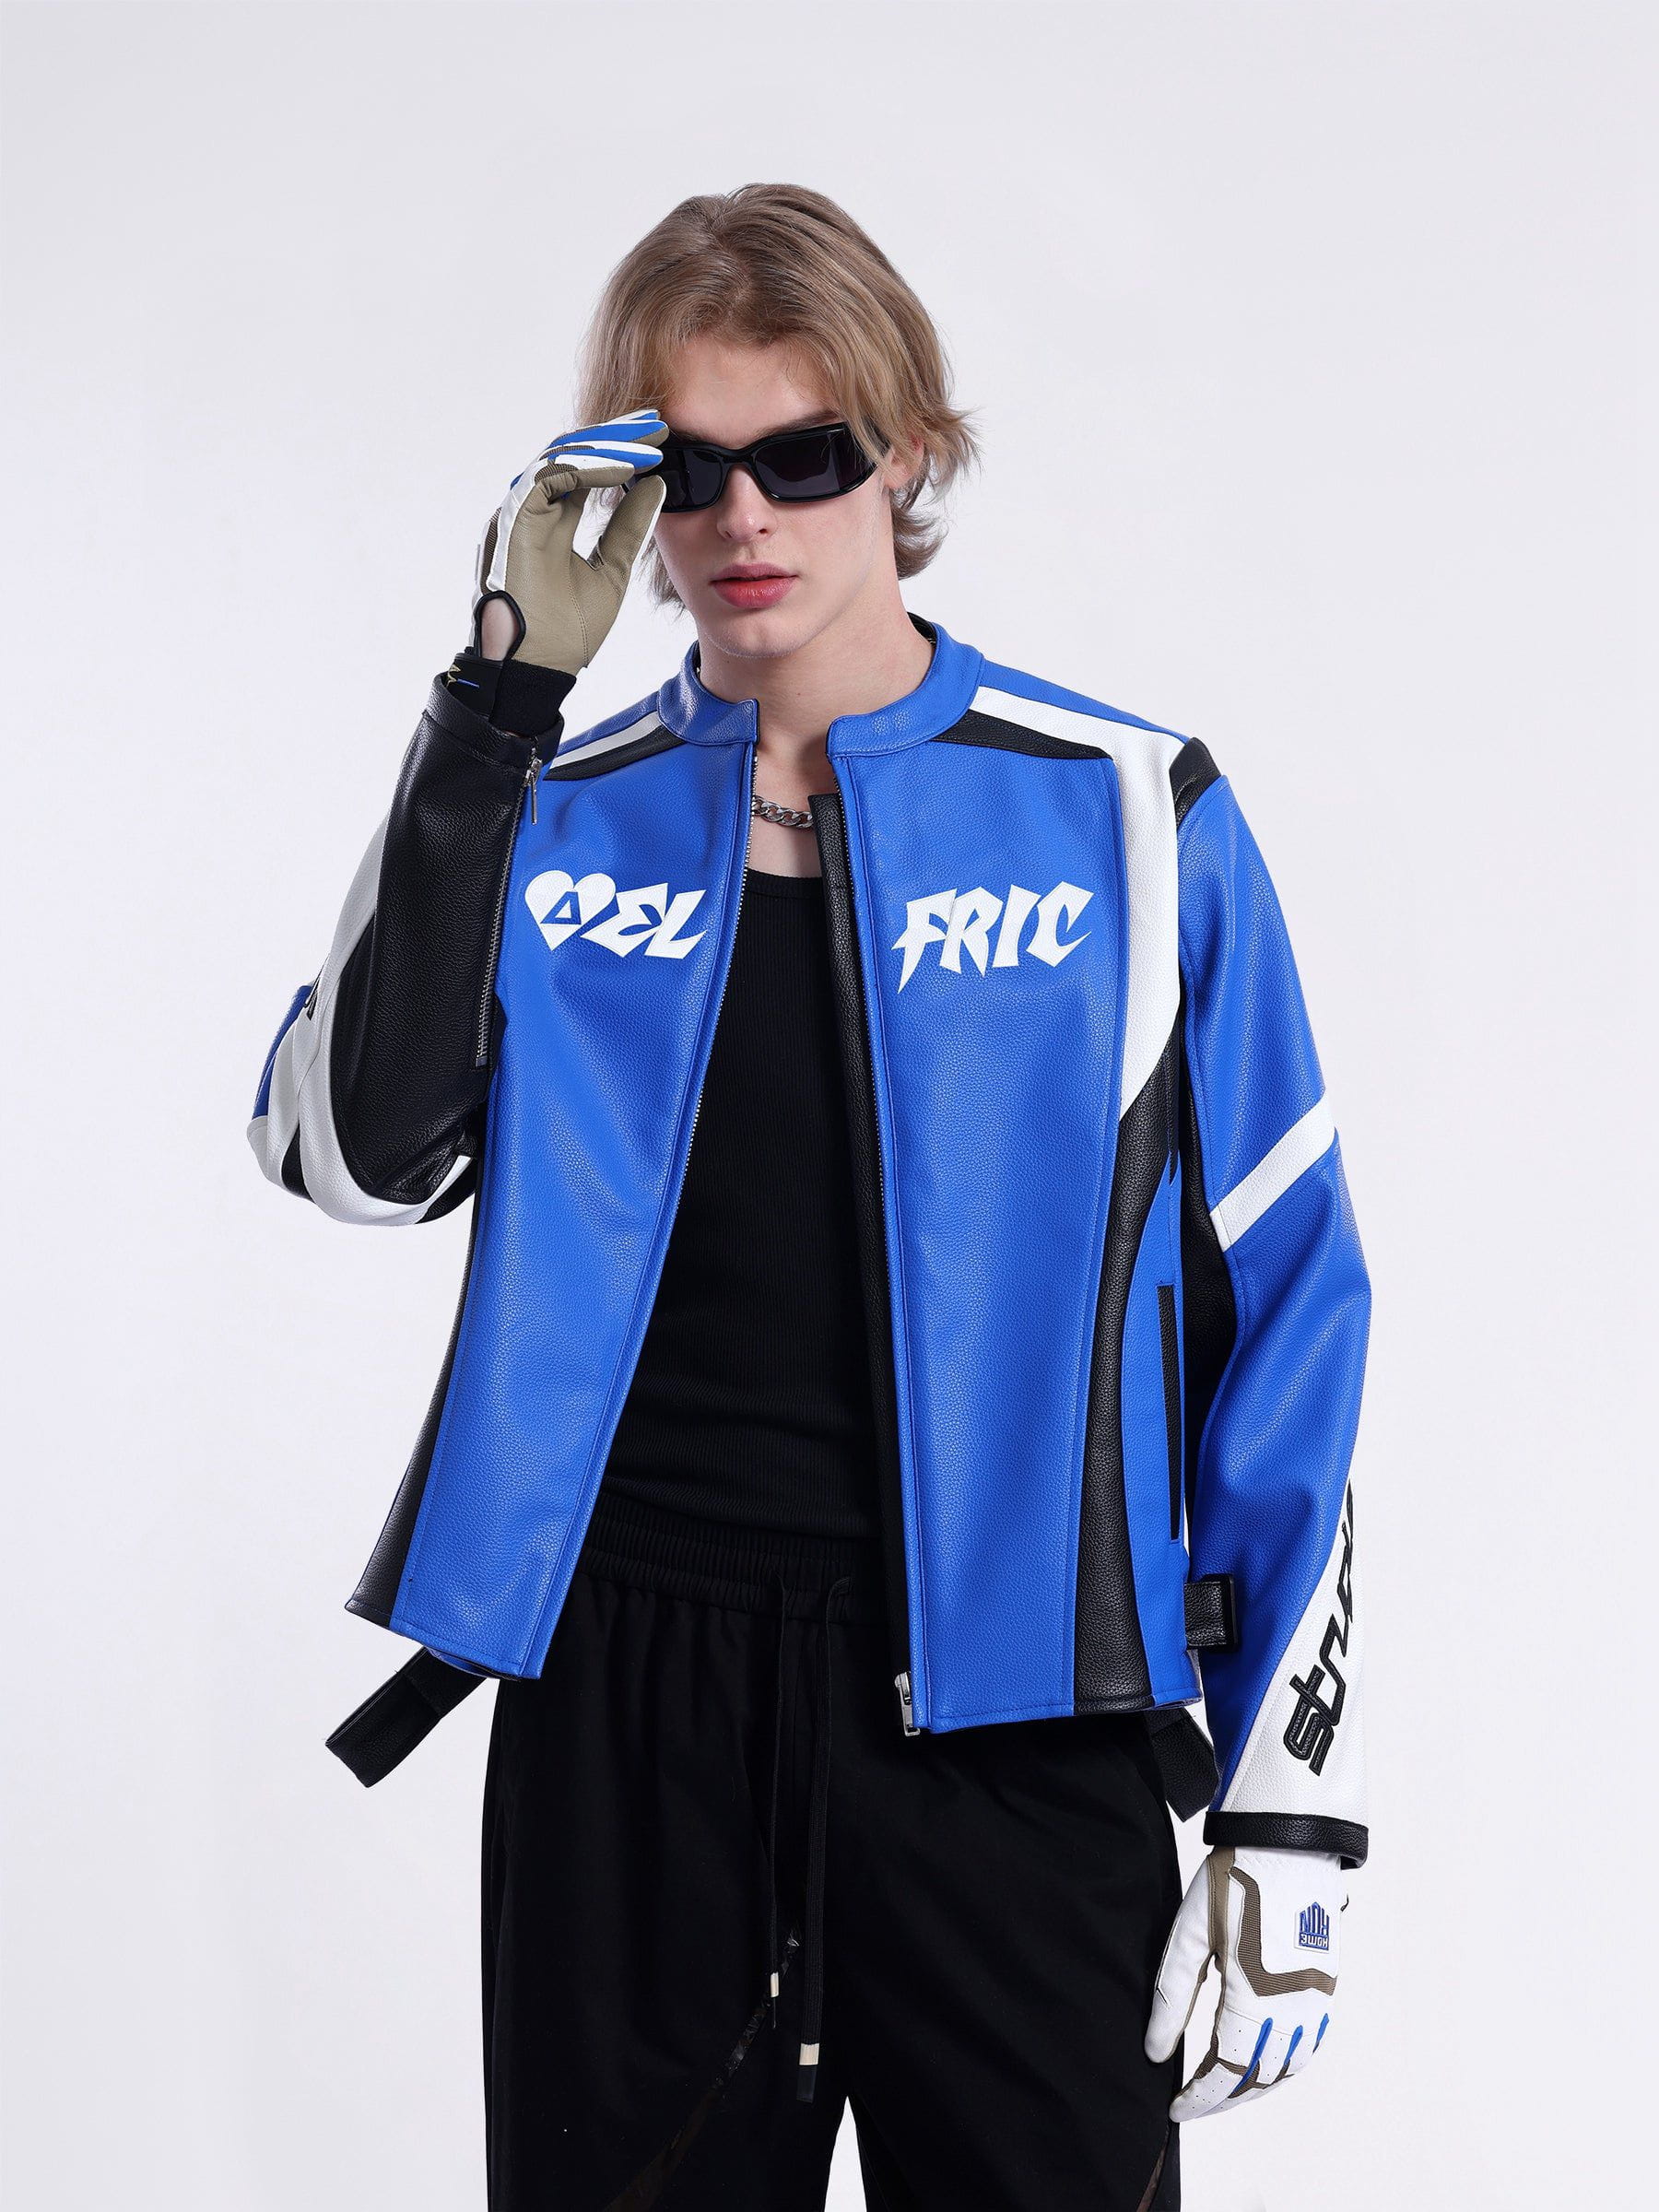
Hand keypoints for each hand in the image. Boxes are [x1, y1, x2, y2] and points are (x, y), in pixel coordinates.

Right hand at [470, 410, 667, 674]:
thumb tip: (656, 485)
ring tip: (648, 443)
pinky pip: (551, 476)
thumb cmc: (564, 633)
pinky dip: (589, 467)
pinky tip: (624, 467)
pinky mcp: (513, 518)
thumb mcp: (610, 571)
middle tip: (657, 423)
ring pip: (562, 457)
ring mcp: (519, 511)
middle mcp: (531, 509)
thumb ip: (627, 529)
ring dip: (607, 446)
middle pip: (573, 455)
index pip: (586, 472)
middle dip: (616, 436)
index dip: (621, 453)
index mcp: (551, 521)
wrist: (536, 670)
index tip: (660, 441)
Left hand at [1144, 1844, 1343, 2119]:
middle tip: (1191, 2104)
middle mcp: (1295, 2005)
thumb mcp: (1190, 1934)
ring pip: (1289, 2067)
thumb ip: (1172, 1996)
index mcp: (1256, 1995)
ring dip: (1256, 2086)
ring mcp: (1317, 1997)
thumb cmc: (1233, 1879)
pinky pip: (1310, 2044)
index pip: (1227, 2070)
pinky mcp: (1327, 1984)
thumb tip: (1155, 2052)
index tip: (1175, 2110)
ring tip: (1221, 2090)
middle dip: (1224, 2098)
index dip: (1200, 2097)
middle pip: (1259, 2076)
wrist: (1288, 1840)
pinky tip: (1262, 2062)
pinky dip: (1284, 2064)